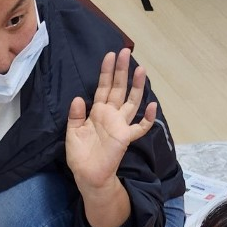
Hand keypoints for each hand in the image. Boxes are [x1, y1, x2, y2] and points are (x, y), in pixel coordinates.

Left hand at [65, 49, 157, 192]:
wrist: (87, 175)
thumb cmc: (80, 155)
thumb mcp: (72, 133)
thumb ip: (75, 115)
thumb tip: (78, 98)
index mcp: (97, 112)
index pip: (103, 87)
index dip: (107, 72)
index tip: (110, 55)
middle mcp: (111, 115)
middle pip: (119, 88)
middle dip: (122, 71)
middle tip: (125, 52)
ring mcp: (120, 125)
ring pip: (131, 101)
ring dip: (136, 86)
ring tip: (141, 69)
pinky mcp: (126, 137)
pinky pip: (140, 127)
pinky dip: (148, 118)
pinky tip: (154, 107)